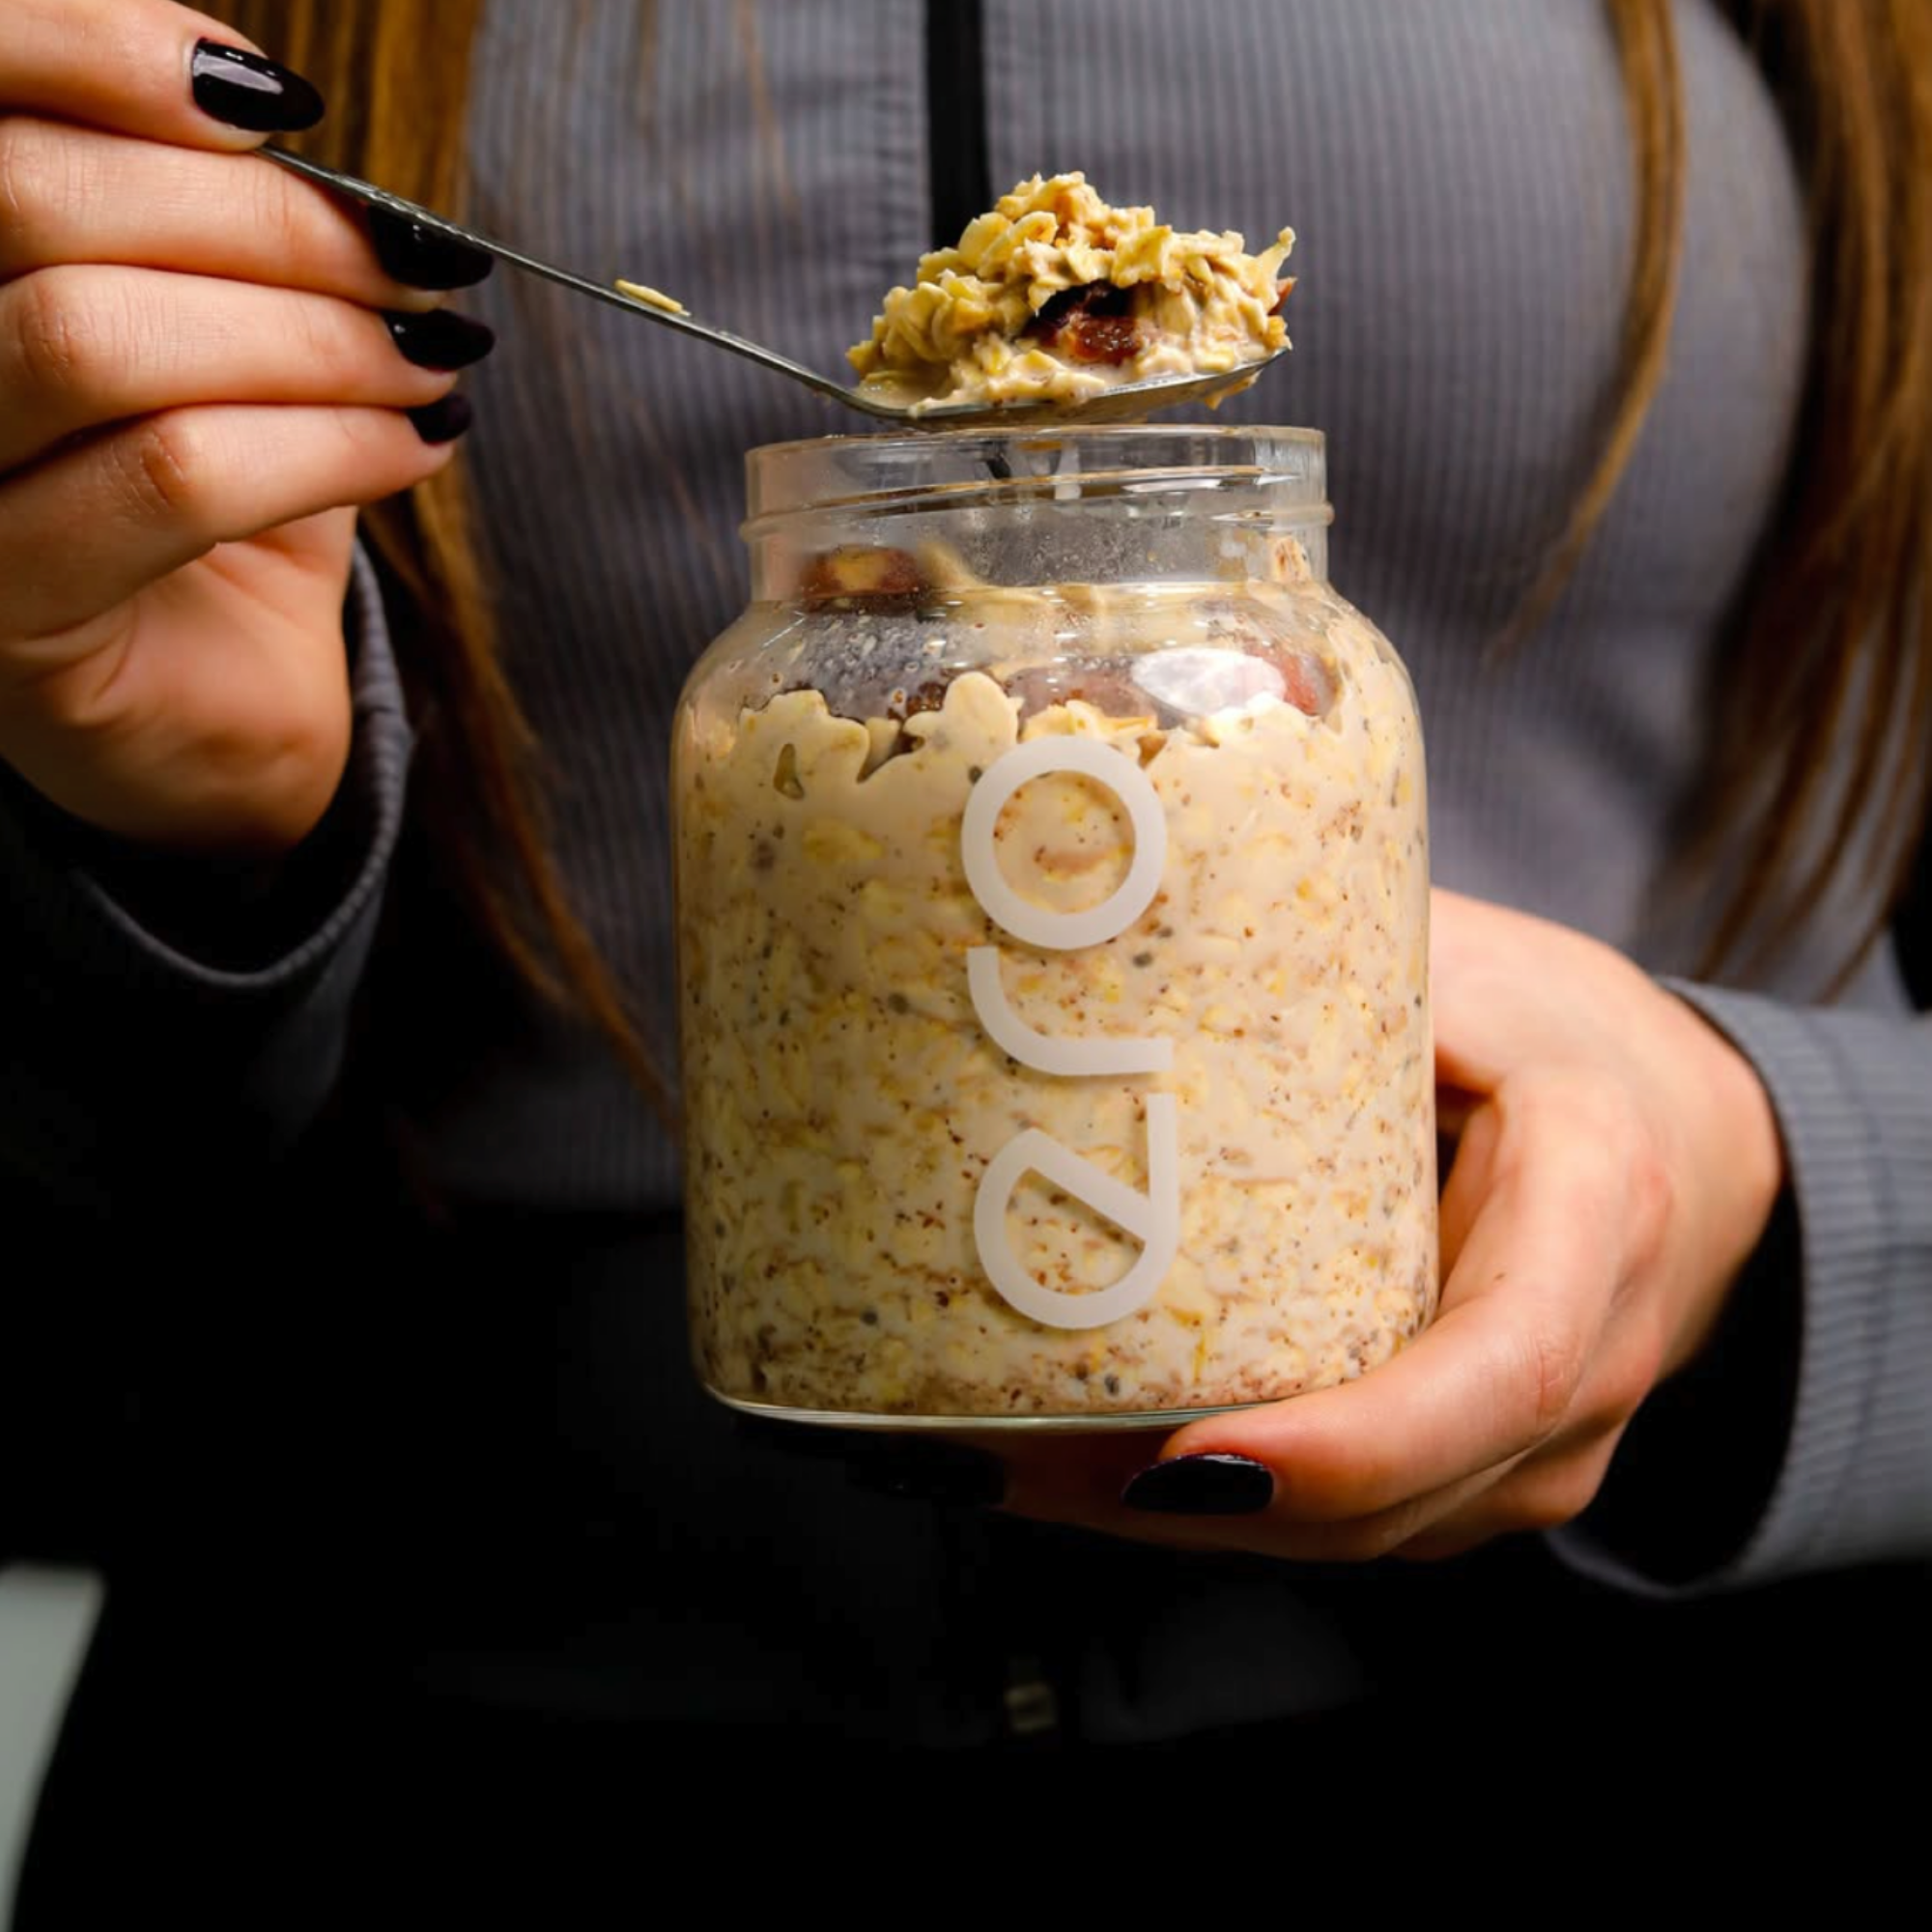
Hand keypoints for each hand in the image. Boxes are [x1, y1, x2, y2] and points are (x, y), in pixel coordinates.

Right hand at [0, 0, 485, 854]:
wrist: (219, 714)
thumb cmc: (210, 508)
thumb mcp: (215, 335)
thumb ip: (210, 220)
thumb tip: (285, 108)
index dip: (102, 46)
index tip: (280, 101)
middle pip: (38, 203)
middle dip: (269, 219)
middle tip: (420, 261)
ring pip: (98, 339)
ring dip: (311, 335)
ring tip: (433, 355)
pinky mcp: (7, 613)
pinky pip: (177, 477)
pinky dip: (330, 443)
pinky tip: (421, 446)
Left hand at [997, 889, 1786, 1560]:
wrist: (1679, 1131)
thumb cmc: (1552, 1030)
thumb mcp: (1464, 964)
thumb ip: (1327, 960)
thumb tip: (1096, 921)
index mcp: (1600, 1201)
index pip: (1501, 1369)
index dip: (1353, 1442)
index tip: (1188, 1458)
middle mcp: (1593, 1358)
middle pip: (1404, 1493)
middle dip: (1196, 1503)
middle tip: (1006, 1463)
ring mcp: (1550, 1445)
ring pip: (1364, 1534)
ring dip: (1175, 1523)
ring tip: (1001, 1470)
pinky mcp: (1483, 1477)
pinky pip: (1356, 1523)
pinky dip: (1218, 1510)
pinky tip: (1083, 1470)